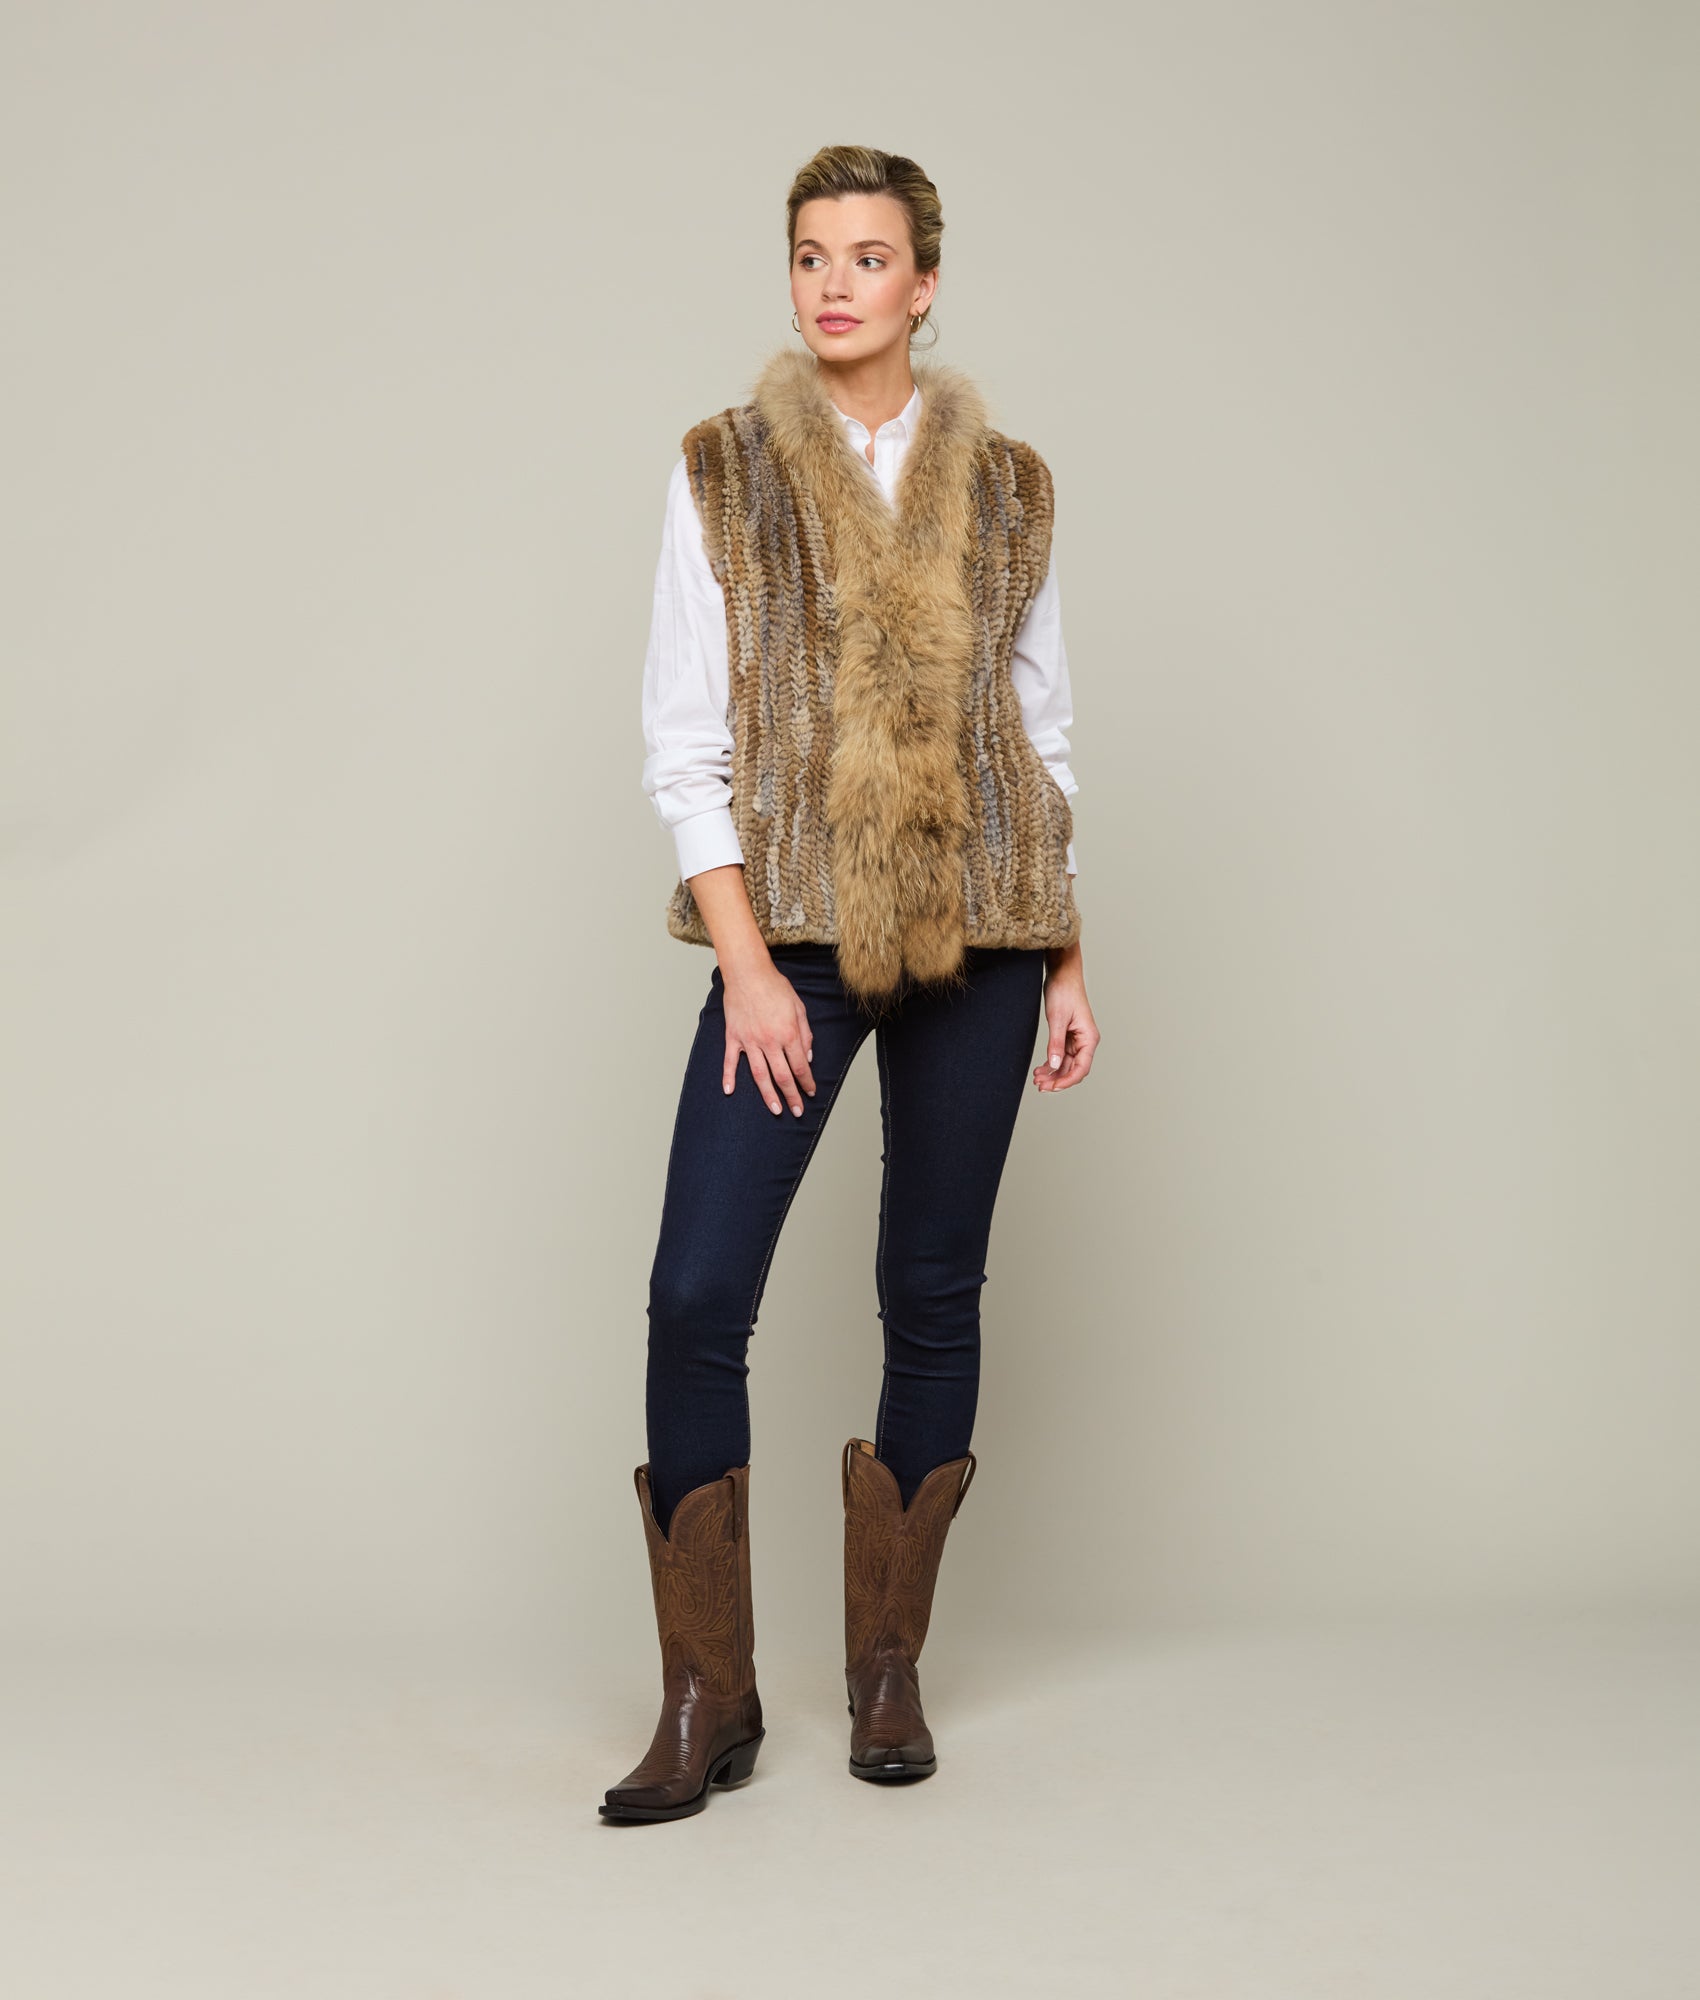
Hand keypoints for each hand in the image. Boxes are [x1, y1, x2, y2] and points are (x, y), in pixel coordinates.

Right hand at [722, 958, 817, 1115]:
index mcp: (789, 1034)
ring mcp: (749, 1041)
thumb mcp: (799, 1007)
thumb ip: (805, 1033)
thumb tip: (808, 1056)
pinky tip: (729, 1091)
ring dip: (768, 1095)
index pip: (801, 1066)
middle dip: (791, 1096)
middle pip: (782, 1076)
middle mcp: (770, 1041)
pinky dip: (729, 1077)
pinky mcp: (733, 1036)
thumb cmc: (775, 987)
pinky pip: (730, 1061)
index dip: (807, 1083)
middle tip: (797, 1111)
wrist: (748, 973)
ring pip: (760, 1075)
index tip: (810, 1092)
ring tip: (775, 1110)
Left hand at [1033, 941, 1098, 1091]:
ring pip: (1066, 1065)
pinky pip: (1061, 1056)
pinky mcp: (1067, 1036)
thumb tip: (1055, 1065)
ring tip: (1037, 1079)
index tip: (1052, 1087)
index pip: (1081, 1068)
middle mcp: (1085, 1041)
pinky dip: (1051, 1064)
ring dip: (1053, 1074)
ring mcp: (1076, 1040)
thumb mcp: (1057, 1018)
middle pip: (1074, 1070)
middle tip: (1039, 1086)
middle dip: (1057, 1080)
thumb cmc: (1064, 991)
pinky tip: (1040, 1069)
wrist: (1062, 973)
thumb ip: (1056, 1043)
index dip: (1067, 1081)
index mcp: (1089, 1038)